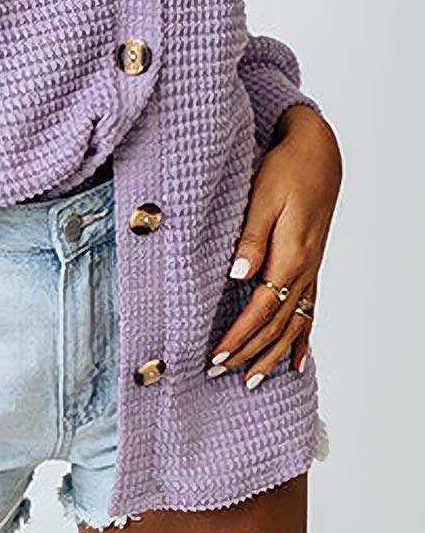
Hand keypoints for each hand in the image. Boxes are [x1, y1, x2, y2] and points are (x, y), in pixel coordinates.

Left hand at [207, 104, 341, 386]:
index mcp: (289, 256)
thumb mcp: (263, 197)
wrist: (318, 152)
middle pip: (276, 325)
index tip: (215, 356)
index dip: (238, 337)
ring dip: (272, 354)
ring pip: (293, 325)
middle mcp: (303, 269)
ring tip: (252, 380)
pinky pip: (308, 311)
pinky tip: (296, 361)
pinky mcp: (311, 265)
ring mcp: (310, 270)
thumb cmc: (286, 169)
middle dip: (248, 353)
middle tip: (219, 375)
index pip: (260, 309)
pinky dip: (302, 339)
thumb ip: (251, 238)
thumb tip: (238, 276)